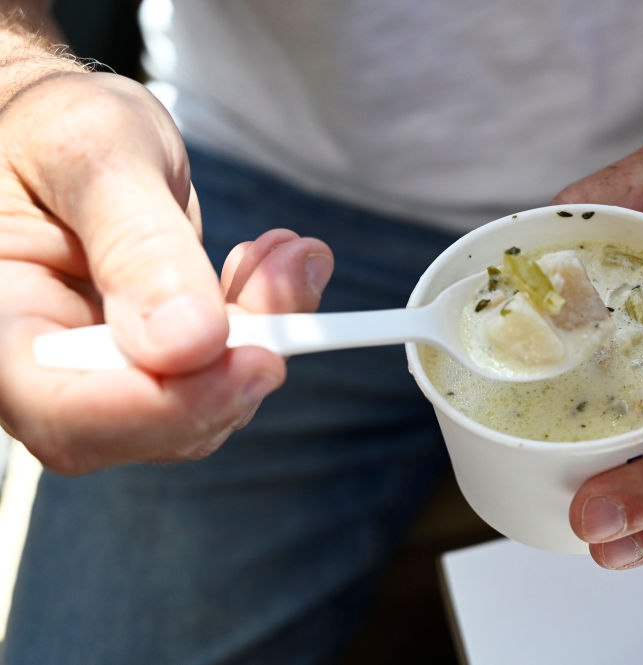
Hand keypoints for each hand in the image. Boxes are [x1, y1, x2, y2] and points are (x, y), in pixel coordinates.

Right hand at [0, 72, 332, 472]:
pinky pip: (218, 374)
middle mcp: (40, 362)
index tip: (254, 360)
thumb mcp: (96, 154)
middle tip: (290, 281)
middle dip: (231, 369)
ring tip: (289, 255)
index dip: (162, 407)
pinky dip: (265, 325)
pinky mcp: (152, 362)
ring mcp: (98, 371)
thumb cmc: (59, 125)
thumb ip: (138, 245)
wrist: (74, 134)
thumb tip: (187, 344)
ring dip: (262, 339)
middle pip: (137, 425)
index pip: (63, 409)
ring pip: (196, 408)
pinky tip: (278, 264)